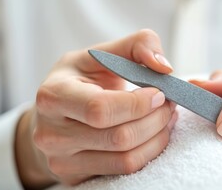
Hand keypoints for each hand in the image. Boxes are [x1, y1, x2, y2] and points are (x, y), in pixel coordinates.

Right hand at [15, 29, 177, 187]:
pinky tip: (154, 134)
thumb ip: (137, 45)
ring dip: (157, 137)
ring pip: (126, 159)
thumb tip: (164, 67)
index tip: (159, 92)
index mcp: (54, 95)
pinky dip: (149, 152)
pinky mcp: (75, 176)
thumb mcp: (101, 53)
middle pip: (119, 137)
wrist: (55, 112)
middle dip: (155, 120)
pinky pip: (125, 171)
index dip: (138, 104)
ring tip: (166, 117)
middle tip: (169, 104)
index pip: (101, 109)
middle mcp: (52, 132)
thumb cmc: (81, 79)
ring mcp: (61, 160)